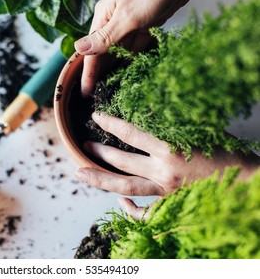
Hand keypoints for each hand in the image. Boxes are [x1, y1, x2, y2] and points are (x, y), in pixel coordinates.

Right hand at [74, 0, 188, 95]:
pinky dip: (133, 58)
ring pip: (120, 50)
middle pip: (105, 52)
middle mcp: (114, 20)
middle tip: (98, 94)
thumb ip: (105, 36)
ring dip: (116, 67)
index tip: (86, 92)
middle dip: (101, 72)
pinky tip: (130, 71)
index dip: (88, 72)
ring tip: (112, 88)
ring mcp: (131, 22)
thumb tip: (80, 48)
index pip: (93, 50)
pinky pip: (136, 45)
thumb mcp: (127, 16)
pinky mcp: (146, 24)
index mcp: (104, 16)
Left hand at [75, 112, 259, 217]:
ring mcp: (165, 191)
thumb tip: (148, 110)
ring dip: (100, 179)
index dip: (109, 123)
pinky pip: (145, 214)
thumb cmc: (226, 152)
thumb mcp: (199, 129)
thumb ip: (172, 124)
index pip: (130, 133)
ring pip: (125, 186)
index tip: (95, 117)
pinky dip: (130, 210)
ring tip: (81, 172)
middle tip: (84, 145)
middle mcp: (163, 170)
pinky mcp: (171, 205)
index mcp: (170, 147)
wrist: (247, 182)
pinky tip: (120, 202)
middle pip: (120, 161)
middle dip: (98, 152)